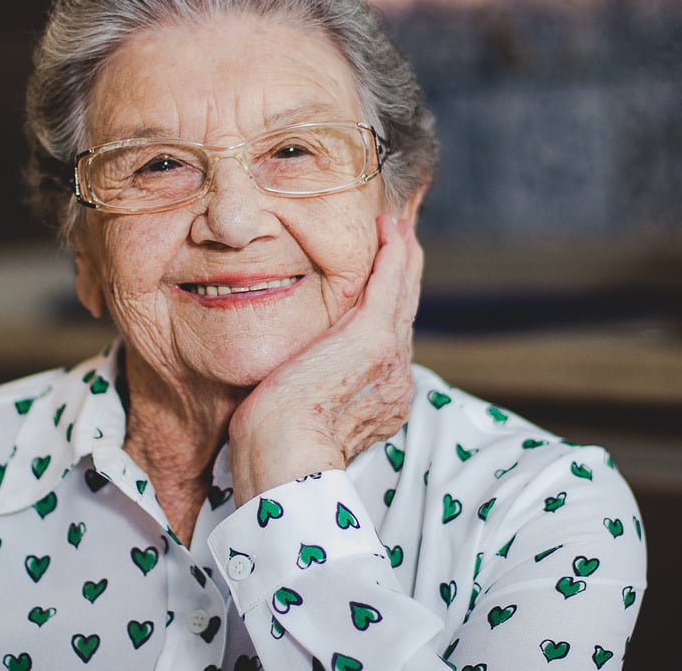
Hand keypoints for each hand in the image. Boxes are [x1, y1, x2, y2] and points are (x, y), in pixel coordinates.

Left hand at [227, 214, 422, 502]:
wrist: (283, 457)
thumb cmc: (276, 444)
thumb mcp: (299, 412)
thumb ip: (310, 389)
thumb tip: (298, 376)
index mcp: (381, 399)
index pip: (389, 341)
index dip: (390, 306)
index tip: (387, 279)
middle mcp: (394, 378)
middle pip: (404, 313)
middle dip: (405, 272)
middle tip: (405, 235)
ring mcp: (387, 358)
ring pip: (403, 295)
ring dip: (404, 255)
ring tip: (401, 225)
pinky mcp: (372, 340)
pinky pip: (390, 285)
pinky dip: (394, 254)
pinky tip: (392, 229)